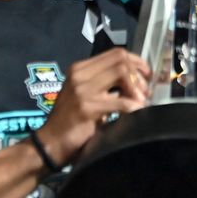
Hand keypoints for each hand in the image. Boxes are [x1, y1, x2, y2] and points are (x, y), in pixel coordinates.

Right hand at [38, 48, 150, 163]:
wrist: (50, 144)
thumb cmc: (71, 121)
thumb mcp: (86, 95)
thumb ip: (105, 84)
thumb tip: (135, 79)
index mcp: (80, 69)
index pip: (115, 53)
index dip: (136, 62)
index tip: (146, 75)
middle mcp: (79, 74)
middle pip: (120, 60)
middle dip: (138, 74)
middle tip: (145, 92)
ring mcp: (81, 89)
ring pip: (121, 73)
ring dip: (137, 88)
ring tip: (141, 102)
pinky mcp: (87, 107)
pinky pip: (121, 102)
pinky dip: (134, 106)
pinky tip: (138, 112)